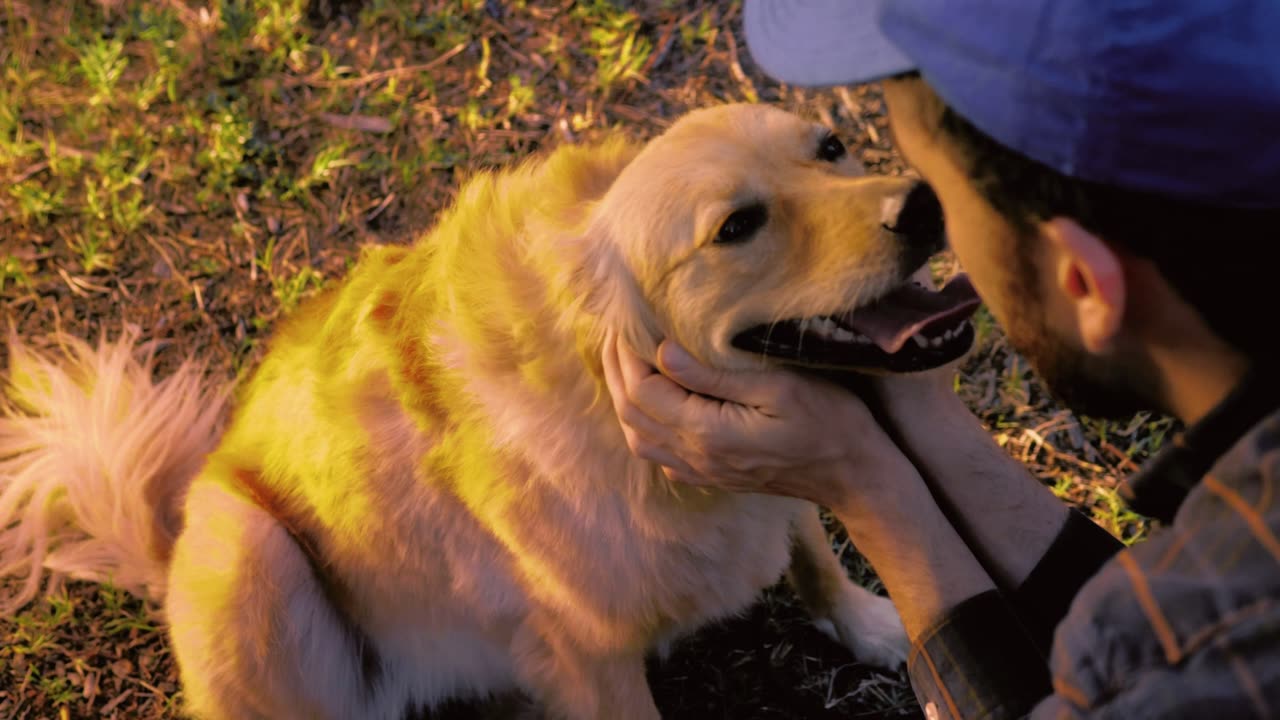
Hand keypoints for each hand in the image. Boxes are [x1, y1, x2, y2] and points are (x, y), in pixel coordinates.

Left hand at [600, 332, 913, 508]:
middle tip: (616, 332)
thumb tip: (662, 352)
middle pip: (631, 414)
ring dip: (624, 398)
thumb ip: (714, 376)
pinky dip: (644, 424)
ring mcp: (702, 471)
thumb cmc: (829, 422)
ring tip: (626, 360)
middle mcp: (695, 457)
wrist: (854, 475)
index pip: (642, 391)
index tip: (624, 320)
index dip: (626, 354)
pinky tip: (654, 400)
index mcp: (708, 433)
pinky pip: (659, 454)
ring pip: (638, 438)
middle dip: (616, 371)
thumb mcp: (778, 387)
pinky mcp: (711, 476)